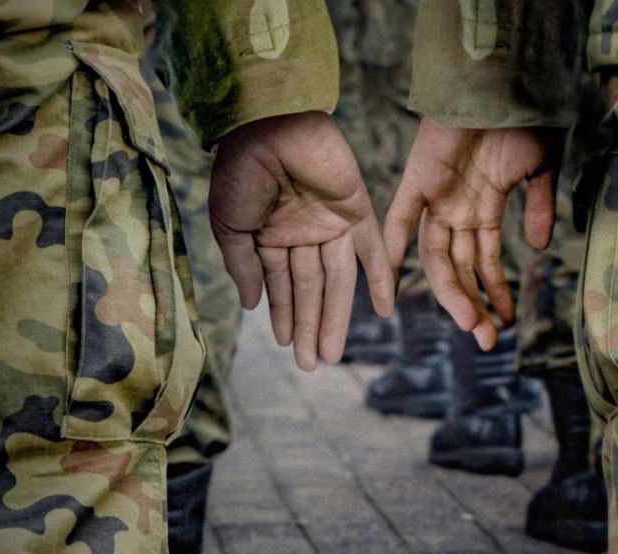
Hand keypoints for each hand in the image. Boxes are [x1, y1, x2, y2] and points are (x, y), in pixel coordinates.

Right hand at [210, 111, 394, 370]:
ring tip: (333, 352)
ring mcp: (331, 223)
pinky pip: (373, 250)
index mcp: (271, 236)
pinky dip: (382, 278)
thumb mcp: (230, 224)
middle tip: (313, 365)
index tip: (288, 346)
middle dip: (311, 326)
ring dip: (337, 316)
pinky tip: (387, 310)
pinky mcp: (358, 209)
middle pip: (311, 290)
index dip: (285, 316)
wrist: (269, 124)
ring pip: (338, 281)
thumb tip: (251, 306)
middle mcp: (303, 234)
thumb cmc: (241, 170)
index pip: (281, 286)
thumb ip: (243, 265)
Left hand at [384, 118, 560, 349]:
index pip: (485, 263)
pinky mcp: (416, 182)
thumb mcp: (540, 169)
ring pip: (439, 259)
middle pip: (460, 269)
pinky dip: (394, 254)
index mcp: (485, 208)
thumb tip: (541, 247)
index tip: (505, 323)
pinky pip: (399, 223)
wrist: (503, 86)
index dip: (495, 293)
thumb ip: (537, 207)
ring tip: (472, 324)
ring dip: (454, 293)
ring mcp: (436, 198)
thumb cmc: (525, 120)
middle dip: (475, 304)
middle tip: (487, 340)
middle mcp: (458, 209)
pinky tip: (392, 289)